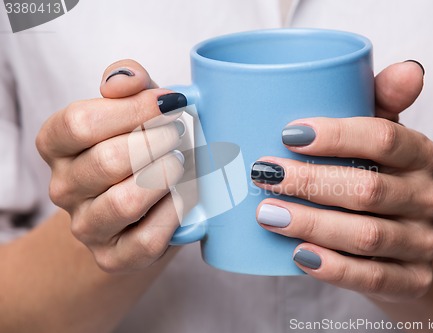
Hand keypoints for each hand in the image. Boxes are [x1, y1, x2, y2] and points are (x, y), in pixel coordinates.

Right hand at [36, 60, 186, 272]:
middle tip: (180, 133)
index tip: (170, 103)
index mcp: (57, 145)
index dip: (133, 109)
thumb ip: (128, 83)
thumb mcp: (133, 107)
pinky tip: (182, 196)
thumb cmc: (139, 147)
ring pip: (125, 202)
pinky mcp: (112, 257)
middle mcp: (63, 188)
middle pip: (107, 161)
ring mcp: (86, 227)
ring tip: (181, 161)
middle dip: (156, 142)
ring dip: (164, 176)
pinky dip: (174, 213)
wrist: (142, 206)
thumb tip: (126, 81)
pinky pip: (147, 239)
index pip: (80, 122)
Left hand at [252, 61, 432, 301]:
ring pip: (365, 236)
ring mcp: (423, 241)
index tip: (286, 134)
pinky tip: (298, 255)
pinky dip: (333, 268)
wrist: (401, 238)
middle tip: (263, 175)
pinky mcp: (413, 279)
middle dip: (309, 182)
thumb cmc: (376, 174)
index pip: (383, 138)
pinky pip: (373, 277)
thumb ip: (382, 100)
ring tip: (267, 214)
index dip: (334, 136)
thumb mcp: (378, 136)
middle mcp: (427, 197)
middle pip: (367, 189)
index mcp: (420, 154)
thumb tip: (409, 69)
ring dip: (311, 225)